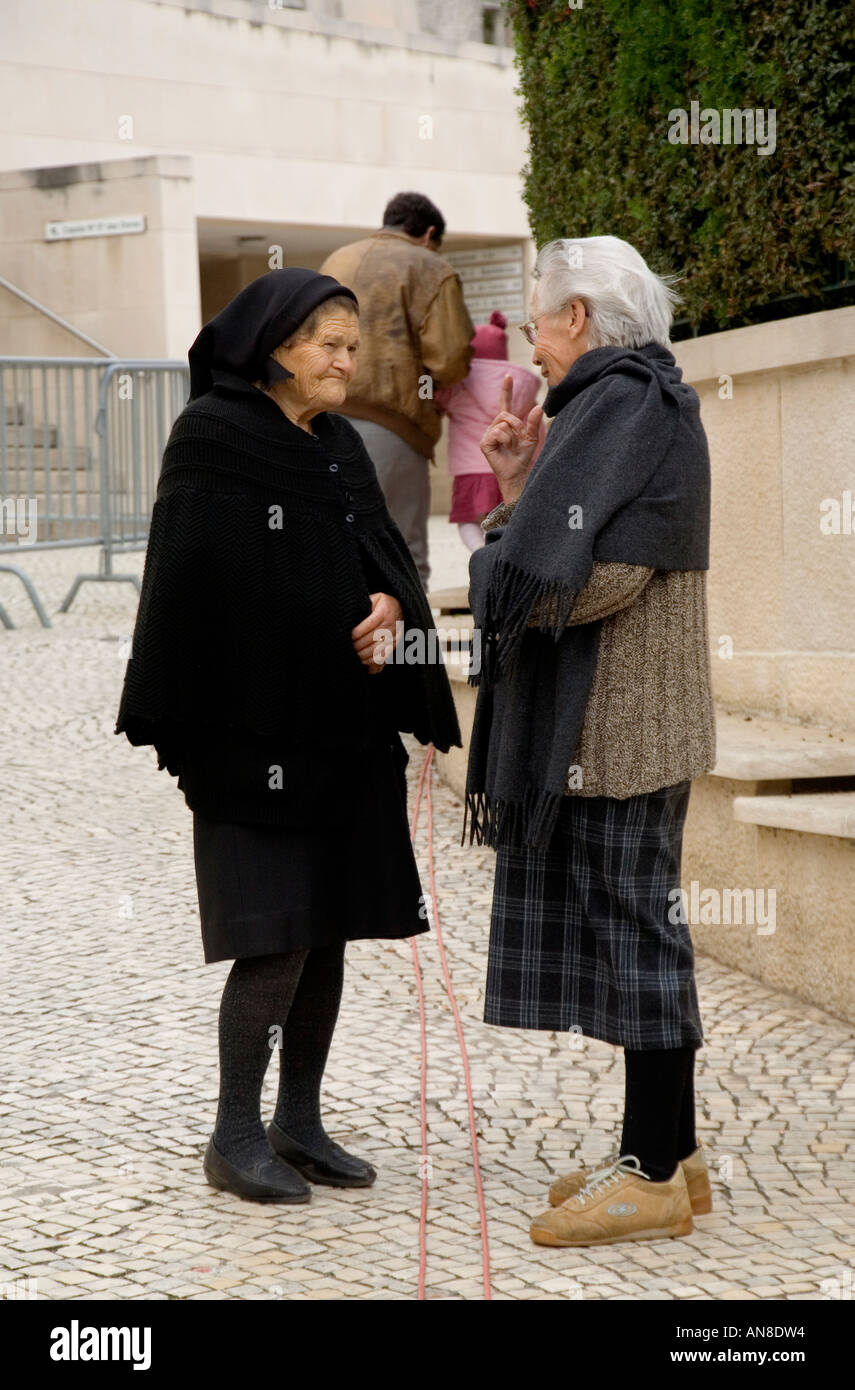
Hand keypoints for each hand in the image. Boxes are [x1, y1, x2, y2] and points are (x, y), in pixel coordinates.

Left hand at [351, 592, 403, 674]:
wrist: (401, 607)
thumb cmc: (382, 603)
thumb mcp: (374, 599)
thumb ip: (364, 605)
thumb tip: (350, 616)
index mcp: (385, 611)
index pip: (370, 624)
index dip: (358, 632)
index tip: (350, 636)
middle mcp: (392, 624)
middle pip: (373, 638)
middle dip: (359, 645)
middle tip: (348, 647)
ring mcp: (394, 635)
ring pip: (379, 649)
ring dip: (365, 655)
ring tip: (355, 655)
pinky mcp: (395, 644)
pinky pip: (385, 656)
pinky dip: (374, 661)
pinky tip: (364, 662)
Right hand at [479, 374, 542, 501]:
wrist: (517, 472)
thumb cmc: (523, 456)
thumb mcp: (532, 438)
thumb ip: (534, 423)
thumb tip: (539, 407)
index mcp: (505, 423)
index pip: (504, 403)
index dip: (506, 390)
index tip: (509, 376)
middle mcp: (494, 426)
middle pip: (505, 414)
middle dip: (516, 425)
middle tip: (519, 438)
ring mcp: (488, 434)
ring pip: (502, 422)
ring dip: (512, 434)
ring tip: (512, 445)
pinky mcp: (484, 443)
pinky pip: (497, 432)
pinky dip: (505, 439)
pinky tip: (505, 447)